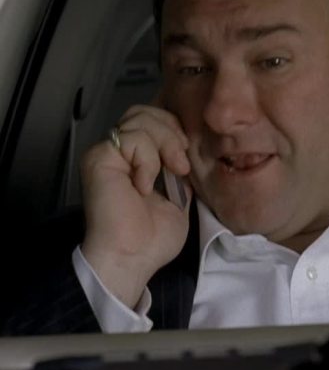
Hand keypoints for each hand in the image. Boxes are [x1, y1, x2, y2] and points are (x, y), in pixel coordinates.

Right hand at [80, 105, 192, 308]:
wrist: (133, 257)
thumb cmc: (153, 238)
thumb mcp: (179, 198)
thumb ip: (179, 172)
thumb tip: (188, 152)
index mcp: (134, 159)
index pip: (152, 120)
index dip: (174, 130)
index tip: (186, 159)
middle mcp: (117, 152)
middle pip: (144, 112)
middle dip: (171, 131)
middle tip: (181, 163)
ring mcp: (106, 153)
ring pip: (140, 120)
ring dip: (165, 144)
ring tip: (171, 172)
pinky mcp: (99, 158)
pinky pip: (131, 139)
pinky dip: (148, 161)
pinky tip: (144, 186)